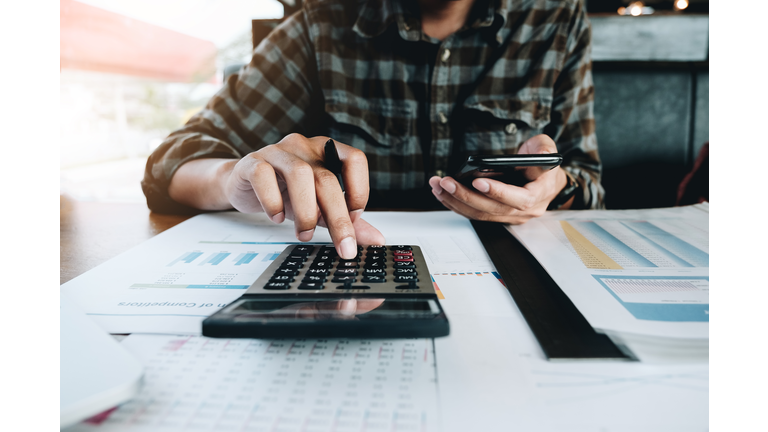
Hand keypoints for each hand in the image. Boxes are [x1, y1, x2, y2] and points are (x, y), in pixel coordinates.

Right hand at [224, 134, 384, 257]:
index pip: (355, 160)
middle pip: (327, 178)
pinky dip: (272, 201)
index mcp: (327, 151)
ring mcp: (278, 152)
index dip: (359, 189)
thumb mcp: (321, 206)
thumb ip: (347, 221)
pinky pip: (264, 176)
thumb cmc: (286, 191)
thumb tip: (376, 240)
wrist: (245, 185)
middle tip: (342, 245)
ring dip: (306, 211)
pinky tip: (277, 217)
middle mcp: (305, 146)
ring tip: (304, 233)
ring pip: (300, 174)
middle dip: (337, 217)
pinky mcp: (252, 162)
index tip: (354, 218)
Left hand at [428, 134, 569, 223]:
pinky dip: (457, 205)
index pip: (519, 199)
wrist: (545, 179)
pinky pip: (476, 213)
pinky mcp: (498, 215)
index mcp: (539, 194)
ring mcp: (511, 215)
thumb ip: (545, 149)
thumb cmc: (543, 162)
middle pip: (492, 208)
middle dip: (466, 196)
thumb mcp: (547, 148)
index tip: (477, 181)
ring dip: (456, 201)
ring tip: (438, 186)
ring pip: (480, 213)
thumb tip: (542, 153)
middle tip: (446, 182)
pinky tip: (442, 193)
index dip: (498, 192)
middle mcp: (525, 210)